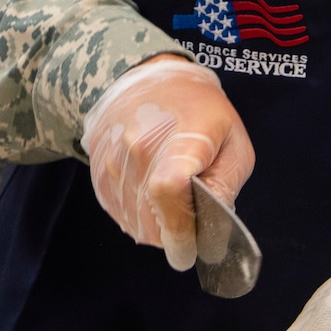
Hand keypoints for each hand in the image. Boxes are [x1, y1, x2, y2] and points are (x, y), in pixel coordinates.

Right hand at [81, 56, 254, 269]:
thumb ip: (224, 187)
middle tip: (190, 219)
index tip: (188, 251)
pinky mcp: (97, 171)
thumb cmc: (199, 110)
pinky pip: (118, 212)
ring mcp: (111, 162)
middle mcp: (136, 151)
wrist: (144, 78)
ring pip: (133, 222)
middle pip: (151, 219)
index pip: (169, 192)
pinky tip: (150, 194)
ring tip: (172, 199)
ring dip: (155, 225)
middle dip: (174, 234)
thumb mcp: (233, 142)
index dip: (179, 230)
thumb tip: (209, 231)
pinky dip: (137, 215)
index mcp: (178, 139)